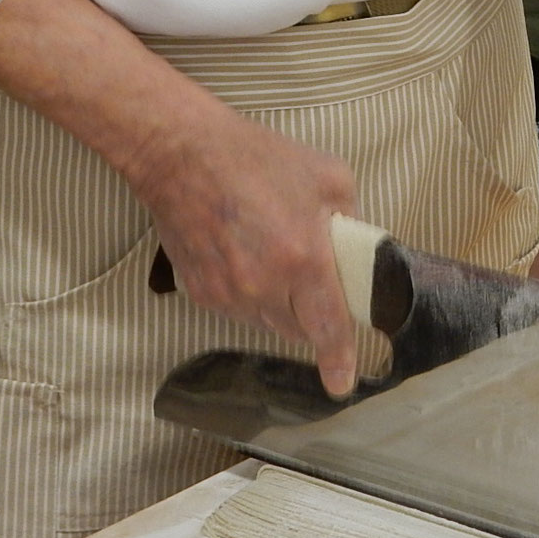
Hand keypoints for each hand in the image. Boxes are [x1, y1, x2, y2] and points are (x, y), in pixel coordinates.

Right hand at [126, 107, 362, 396]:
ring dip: (276, 300)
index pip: (327, 327)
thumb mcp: (328, 176)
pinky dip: (245, 291)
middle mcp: (264, 286)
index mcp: (303, 259)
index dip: (339, 359)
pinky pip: (235, 308)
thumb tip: (355, 251)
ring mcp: (227, 294)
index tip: (342, 383)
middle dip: (310, 312)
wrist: (183, 154)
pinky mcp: (200, 292)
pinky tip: (240, 252)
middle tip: (308, 274)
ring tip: (268, 250)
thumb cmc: (256, 158)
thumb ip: (351, 220)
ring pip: (265, 320)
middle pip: (297, 329)